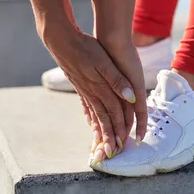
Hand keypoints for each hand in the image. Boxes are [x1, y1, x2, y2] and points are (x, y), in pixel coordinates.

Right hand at [41, 23, 137, 160]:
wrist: (62, 40)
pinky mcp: (80, 84)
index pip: (114, 114)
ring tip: (101, 144)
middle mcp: (93, 93)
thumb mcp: (104, 62)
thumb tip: (131, 97)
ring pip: (95, 114)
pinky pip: (87, 106)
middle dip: (109, 136)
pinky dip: (91, 117)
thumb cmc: (85, 48)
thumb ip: (117, 80)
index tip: (121, 146)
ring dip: (100, 130)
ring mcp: (85, 89)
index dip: (119, 130)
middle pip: (104, 119)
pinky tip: (90, 122)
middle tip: (112, 153)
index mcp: (102, 88)